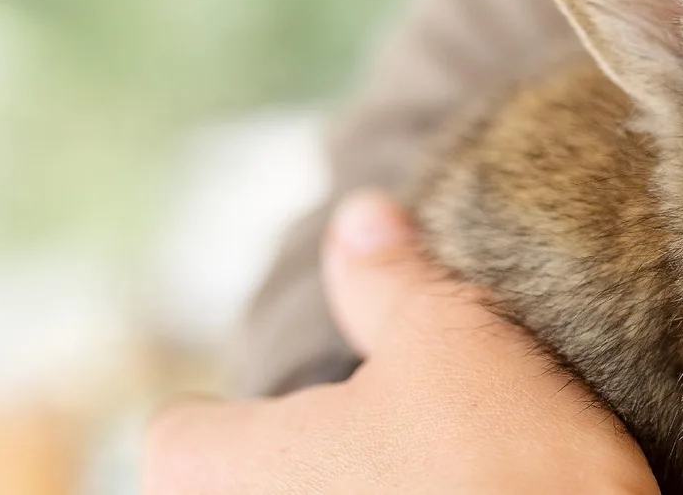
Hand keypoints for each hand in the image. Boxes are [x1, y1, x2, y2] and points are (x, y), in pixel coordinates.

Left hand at [141, 189, 659, 493]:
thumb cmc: (500, 471)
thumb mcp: (453, 341)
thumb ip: (389, 278)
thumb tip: (361, 216)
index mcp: (225, 470)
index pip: (182, 434)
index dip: (238, 412)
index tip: (311, 403)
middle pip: (247, 485)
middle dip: (308, 461)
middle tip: (391, 437)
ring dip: (368, 489)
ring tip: (444, 477)